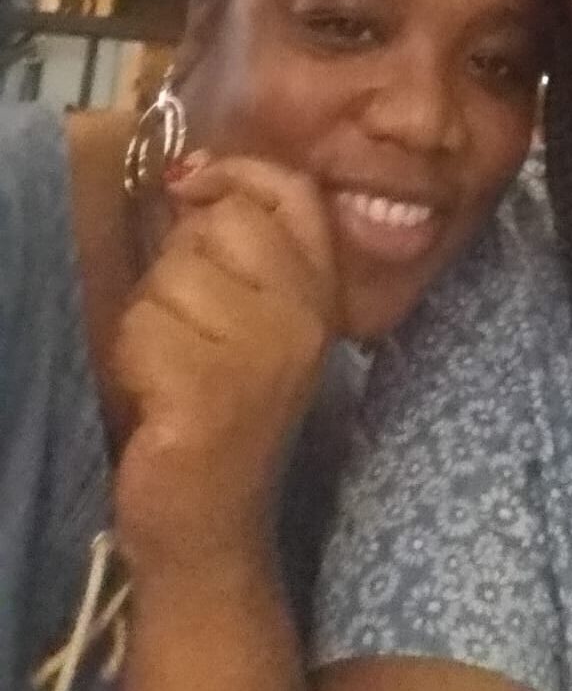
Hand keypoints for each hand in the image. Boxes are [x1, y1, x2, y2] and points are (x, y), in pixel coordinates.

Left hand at [111, 155, 337, 568]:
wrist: (213, 517)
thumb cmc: (218, 405)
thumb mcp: (247, 317)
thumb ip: (234, 249)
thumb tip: (188, 174)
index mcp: (318, 292)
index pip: (295, 194)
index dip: (237, 173)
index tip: (191, 187)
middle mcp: (306, 316)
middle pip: (220, 226)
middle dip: (178, 265)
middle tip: (188, 326)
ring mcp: (266, 354)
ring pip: (171, 278)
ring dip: (150, 319)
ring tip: (172, 366)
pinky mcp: (214, 391)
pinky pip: (144, 329)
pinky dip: (133, 360)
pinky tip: (155, 398)